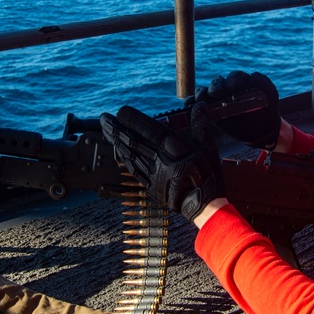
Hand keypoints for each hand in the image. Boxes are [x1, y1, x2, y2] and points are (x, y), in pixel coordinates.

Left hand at [100, 103, 223, 220]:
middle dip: (117, 130)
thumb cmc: (208, 177)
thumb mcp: (209, 149)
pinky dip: (123, 158)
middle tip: (104, 119)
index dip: (134, 121)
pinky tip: (116, 150)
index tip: (121, 111)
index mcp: (176, 151)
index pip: (150, 131)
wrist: (204, 208)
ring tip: (106, 131)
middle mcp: (162, 162)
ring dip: (116, 142)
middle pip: (135, 143)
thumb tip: (199, 106)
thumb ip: (201, 126)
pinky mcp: (151, 186)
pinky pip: (134, 170)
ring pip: (131, 155)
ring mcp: (154, 175)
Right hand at [193, 70, 280, 148]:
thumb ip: (266, 85)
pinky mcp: (212, 113)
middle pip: (218, 82)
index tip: (233, 87)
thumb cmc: (269, 112)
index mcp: (243, 83)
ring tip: (200, 99)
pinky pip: (200, 105)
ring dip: (202, 93)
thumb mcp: (271, 97)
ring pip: (206, 92)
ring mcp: (219, 101)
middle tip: (216, 93)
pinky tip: (189, 104)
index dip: (233, 80)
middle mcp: (228, 89)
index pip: (235, 77)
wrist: (263, 132)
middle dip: (215, 86)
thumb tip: (254, 74)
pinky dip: (192, 103)